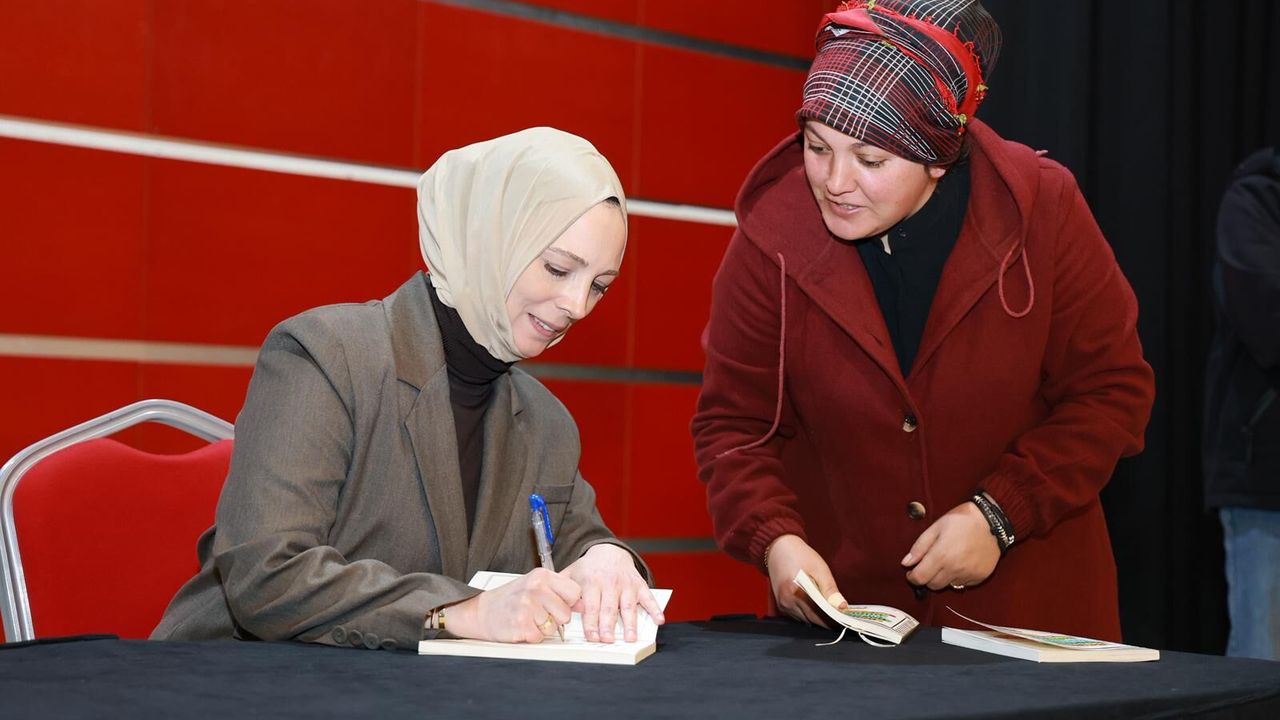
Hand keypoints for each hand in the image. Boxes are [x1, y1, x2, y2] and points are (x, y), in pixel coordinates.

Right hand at [445, 567, 579, 642]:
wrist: (482, 611)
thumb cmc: (511, 599)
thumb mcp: (536, 586)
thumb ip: (560, 592)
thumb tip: (584, 604)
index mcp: (542, 576)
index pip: (574, 592)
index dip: (568, 602)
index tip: (557, 604)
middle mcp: (536, 589)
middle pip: (566, 614)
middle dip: (556, 618)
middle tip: (539, 613)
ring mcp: (528, 607)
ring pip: (554, 628)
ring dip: (543, 628)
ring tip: (529, 619)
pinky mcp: (522, 626)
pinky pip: (540, 638)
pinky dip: (532, 636)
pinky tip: (522, 626)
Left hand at [562, 543, 664, 642]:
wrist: (608, 550)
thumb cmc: (588, 568)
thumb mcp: (572, 573)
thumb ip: (561, 589)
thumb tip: (548, 604)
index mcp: (591, 582)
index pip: (590, 605)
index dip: (591, 622)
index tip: (592, 637)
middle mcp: (609, 583)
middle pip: (609, 607)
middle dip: (608, 625)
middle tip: (608, 640)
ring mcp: (625, 584)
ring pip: (628, 605)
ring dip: (630, 622)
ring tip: (631, 638)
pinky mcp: (638, 584)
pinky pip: (648, 597)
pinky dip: (654, 608)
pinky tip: (659, 620)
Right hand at [766, 534, 845, 627]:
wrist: (778, 548)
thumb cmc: (800, 555)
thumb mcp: (819, 569)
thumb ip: (830, 590)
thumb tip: (842, 607)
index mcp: (796, 592)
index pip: (818, 616)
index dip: (833, 621)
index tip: (844, 621)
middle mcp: (787, 602)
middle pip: (812, 621)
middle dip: (827, 622)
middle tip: (841, 618)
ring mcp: (783, 605)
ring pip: (805, 621)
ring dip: (818, 619)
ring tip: (831, 613)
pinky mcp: (781, 606)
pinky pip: (798, 617)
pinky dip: (809, 615)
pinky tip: (817, 608)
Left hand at [902, 501, 999, 590]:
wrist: (992, 521)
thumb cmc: (962, 520)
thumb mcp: (936, 527)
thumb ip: (919, 547)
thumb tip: (906, 563)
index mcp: (941, 555)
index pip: (920, 578)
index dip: (912, 577)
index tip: (911, 572)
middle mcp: (955, 568)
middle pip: (933, 585)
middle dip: (927, 577)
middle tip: (929, 565)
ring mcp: (968, 574)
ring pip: (948, 586)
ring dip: (943, 577)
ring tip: (947, 561)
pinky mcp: (979, 577)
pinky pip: (963, 584)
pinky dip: (958, 577)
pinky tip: (960, 563)